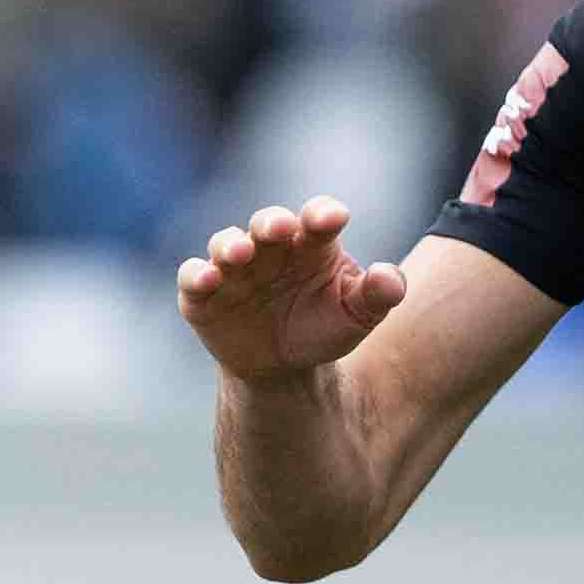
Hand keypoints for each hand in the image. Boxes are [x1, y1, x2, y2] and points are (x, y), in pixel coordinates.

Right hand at [175, 199, 406, 381]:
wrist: (284, 369)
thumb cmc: (323, 328)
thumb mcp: (358, 315)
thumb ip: (379, 294)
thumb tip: (390, 278)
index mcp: (312, 244)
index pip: (318, 217)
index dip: (323, 214)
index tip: (332, 219)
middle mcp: (271, 248)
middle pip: (268, 222)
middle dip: (272, 222)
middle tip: (280, 228)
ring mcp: (235, 268)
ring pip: (226, 242)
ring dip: (230, 244)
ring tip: (240, 253)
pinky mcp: (203, 295)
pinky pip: (193, 276)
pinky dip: (196, 274)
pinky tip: (206, 280)